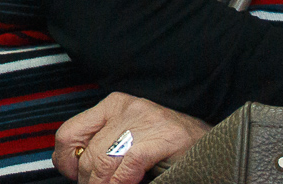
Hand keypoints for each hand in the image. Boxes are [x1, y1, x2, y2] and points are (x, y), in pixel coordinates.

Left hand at [52, 92, 208, 183]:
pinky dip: (120, 183)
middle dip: (88, 180)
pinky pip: (128, 164)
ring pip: (104, 159)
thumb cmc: (171, 151)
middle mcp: (127, 107)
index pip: (70, 132)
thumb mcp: (129, 142)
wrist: (216, 148)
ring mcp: (147, 120)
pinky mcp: (165, 137)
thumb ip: (103, 148)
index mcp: (113, 106)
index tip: (75, 178)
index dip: (66, 162)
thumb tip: (75, 168)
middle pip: (87, 151)